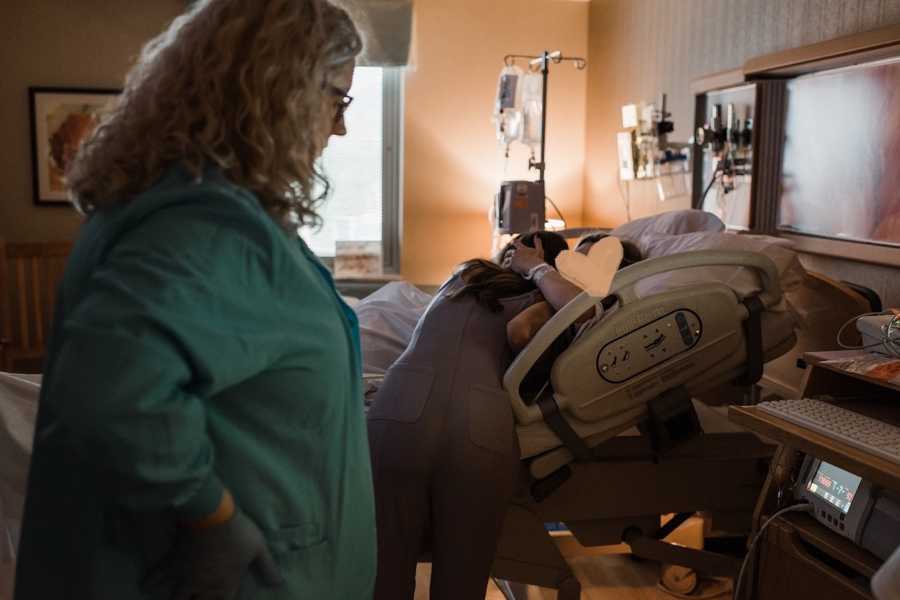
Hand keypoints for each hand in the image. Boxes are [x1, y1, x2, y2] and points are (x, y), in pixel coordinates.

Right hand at [144, 509, 282, 599]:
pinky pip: (155, 577)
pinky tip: (145, 586)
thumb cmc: (238, 532)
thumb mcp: (258, 549)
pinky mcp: (171, 563)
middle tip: (195, 598)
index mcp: (226, 585)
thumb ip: (267, 568)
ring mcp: (185, 577)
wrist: (212, 516)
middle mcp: (203, 586)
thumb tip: (278, 584)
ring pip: (175, 599)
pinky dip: (149, 582)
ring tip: (178, 598)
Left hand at [507, 237, 544, 274]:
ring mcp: (513, 259)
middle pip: (509, 252)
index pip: (515, 242)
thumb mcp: (539, 250)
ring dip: (507, 260)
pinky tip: (506, 267)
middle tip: (507, 255)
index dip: (513, 242)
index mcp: (522, 248)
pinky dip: (506, 266)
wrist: (534, 268)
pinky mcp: (511, 265)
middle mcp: (516, 252)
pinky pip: (506, 265)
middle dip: (508, 254)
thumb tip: (536, 235)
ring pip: (507, 259)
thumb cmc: (538, 259)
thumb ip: (537, 242)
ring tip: (506, 262)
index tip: (512, 242)